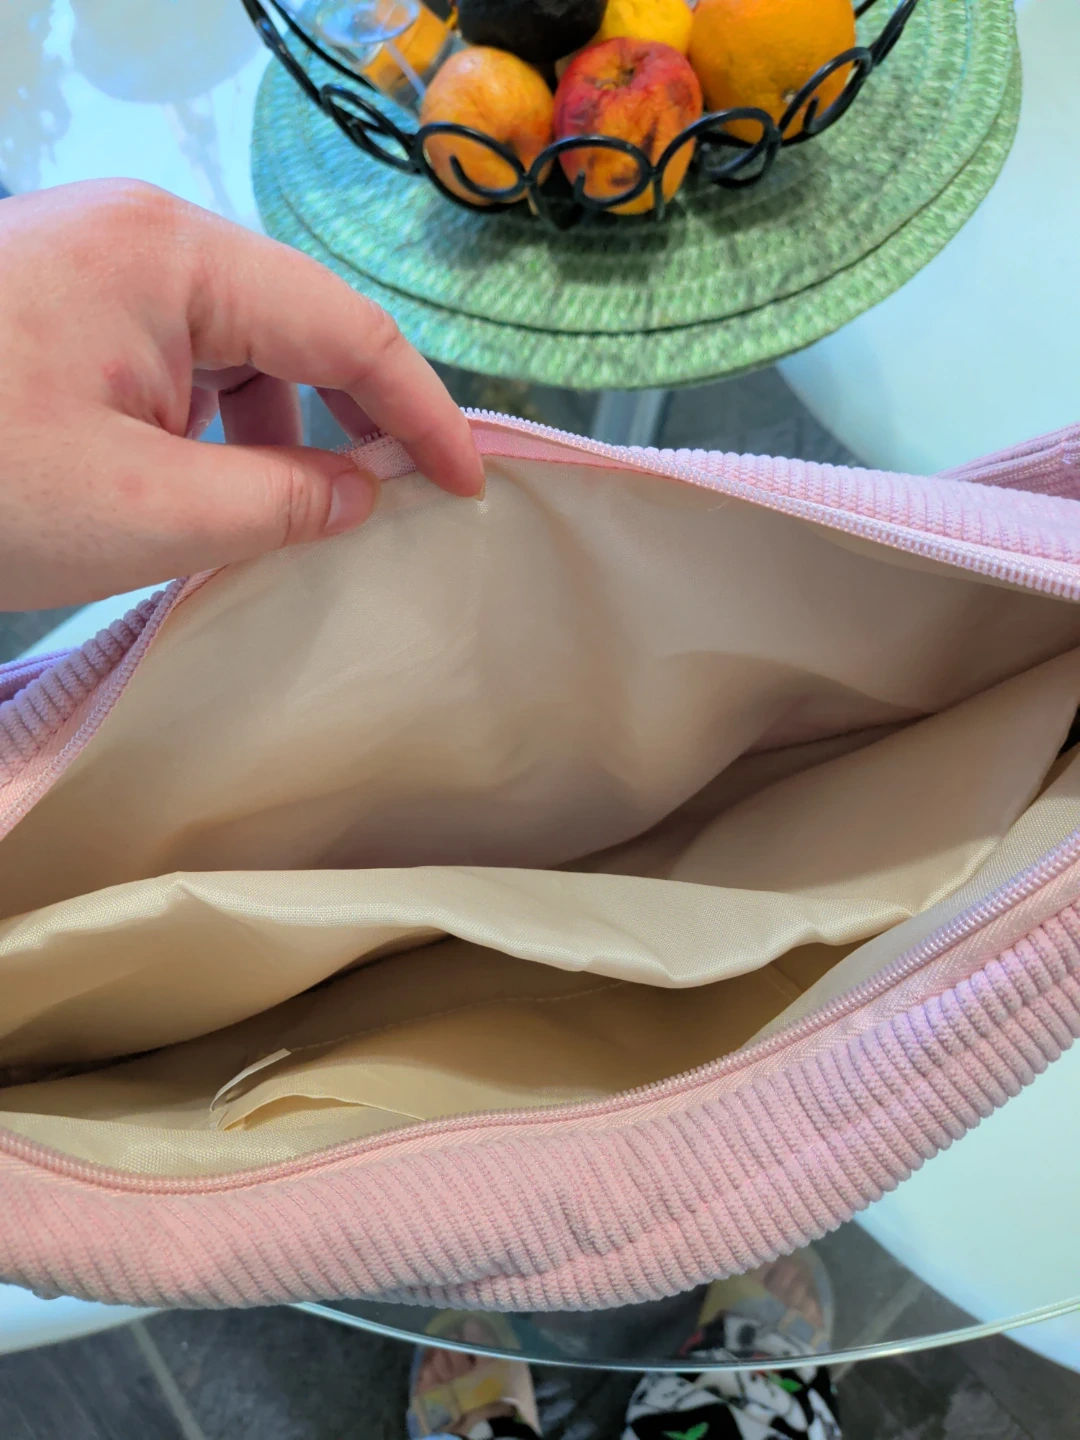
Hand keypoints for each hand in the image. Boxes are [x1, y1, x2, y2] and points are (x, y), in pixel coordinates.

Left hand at [0, 179, 483, 610]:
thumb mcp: (146, 509)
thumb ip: (282, 501)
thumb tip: (364, 496)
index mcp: (174, 258)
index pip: (347, 330)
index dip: (421, 414)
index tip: (468, 487)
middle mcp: (143, 240)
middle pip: (296, 328)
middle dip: (353, 421)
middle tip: (395, 507)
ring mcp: (99, 269)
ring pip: (238, 350)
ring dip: (277, 434)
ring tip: (282, 518)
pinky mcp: (66, 309)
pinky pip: (178, 362)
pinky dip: (212, 430)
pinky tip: (204, 492)